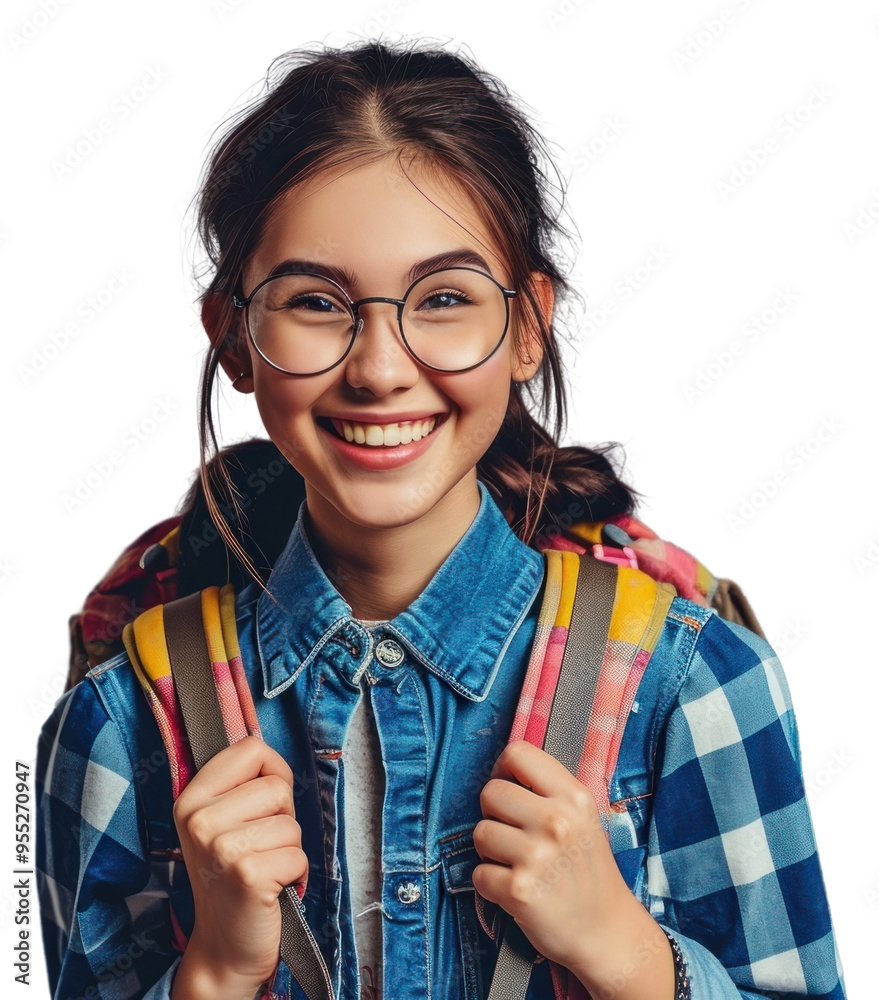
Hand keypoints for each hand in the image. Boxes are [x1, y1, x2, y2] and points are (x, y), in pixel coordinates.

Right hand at [172, 735, 307, 989]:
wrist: (225, 945)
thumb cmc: (234, 876)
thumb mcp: (223, 822)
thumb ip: (241, 784)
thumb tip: (267, 748)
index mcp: (191, 798)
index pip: (250, 749)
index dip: (273, 772)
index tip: (265, 803)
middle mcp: (199, 820)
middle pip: (277, 786)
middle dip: (283, 817)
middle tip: (260, 847)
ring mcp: (220, 847)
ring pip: (291, 822)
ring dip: (289, 849)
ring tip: (263, 867)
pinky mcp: (247, 874)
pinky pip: (298, 855)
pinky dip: (295, 874)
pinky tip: (272, 888)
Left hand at [472, 740, 633, 973]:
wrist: (607, 932)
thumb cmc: (588, 872)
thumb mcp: (583, 818)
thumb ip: (549, 791)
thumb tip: (504, 770)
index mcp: (574, 796)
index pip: (518, 753)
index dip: (503, 770)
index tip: (509, 789)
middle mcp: (556, 821)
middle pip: (490, 792)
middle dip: (494, 814)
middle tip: (513, 834)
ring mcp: (537, 856)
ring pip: (480, 833)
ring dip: (491, 852)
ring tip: (518, 864)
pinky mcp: (519, 890)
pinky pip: (479, 874)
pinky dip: (491, 885)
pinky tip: (516, 889)